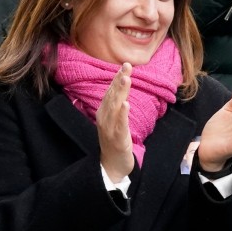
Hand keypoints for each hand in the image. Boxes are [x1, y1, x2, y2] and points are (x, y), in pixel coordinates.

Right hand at [97, 64, 134, 183]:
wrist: (111, 165)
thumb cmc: (115, 140)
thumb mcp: (114, 120)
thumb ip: (117, 105)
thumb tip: (121, 88)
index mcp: (104, 112)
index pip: (111, 92)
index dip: (117, 78)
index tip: (125, 65)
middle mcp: (104, 118)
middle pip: (112, 96)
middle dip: (119, 80)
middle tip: (127, 67)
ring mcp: (109, 128)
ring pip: (115, 107)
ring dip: (120, 93)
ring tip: (126, 79)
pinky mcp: (117, 139)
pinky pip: (120, 125)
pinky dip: (122, 114)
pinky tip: (126, 105)